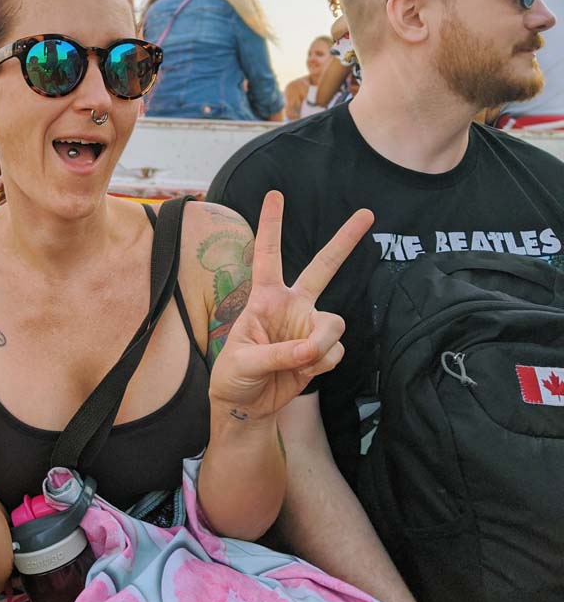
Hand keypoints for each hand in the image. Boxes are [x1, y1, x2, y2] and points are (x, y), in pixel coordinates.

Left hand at [210, 191, 373, 419]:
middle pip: (323, 267)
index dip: (271, 225)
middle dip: (344, 241)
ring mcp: (308, 326)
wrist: (247, 407)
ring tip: (300, 361)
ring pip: (334, 323)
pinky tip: (304, 371)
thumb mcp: (242, 363)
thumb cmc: (234, 377)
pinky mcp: (321, 350)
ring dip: (321, 344)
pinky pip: (335, 351)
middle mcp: (291, 305)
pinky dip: (321, 364)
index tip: (276, 194)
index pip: (267, 255)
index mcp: (264, 298)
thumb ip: (277, 354)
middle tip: (367, 213)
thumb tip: (310, 349)